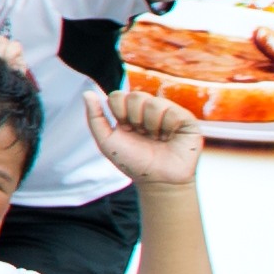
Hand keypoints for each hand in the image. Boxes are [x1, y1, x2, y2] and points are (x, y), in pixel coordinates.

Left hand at [85, 84, 201, 189]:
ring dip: (150, 125)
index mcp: (129, 112)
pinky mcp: (186, 119)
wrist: (158, 180)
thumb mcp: (107, 141)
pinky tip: (168, 137)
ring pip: (154, 103)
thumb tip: (88, 93)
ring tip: (155, 138)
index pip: (118, 95)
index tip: (125, 129)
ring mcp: (168, 112)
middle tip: (141, 134)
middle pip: (135, 96)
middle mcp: (148, 109)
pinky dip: (167, 127)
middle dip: (134, 119)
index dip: (118, 112)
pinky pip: (174, 112)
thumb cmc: (133, 162)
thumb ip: (95, 118)